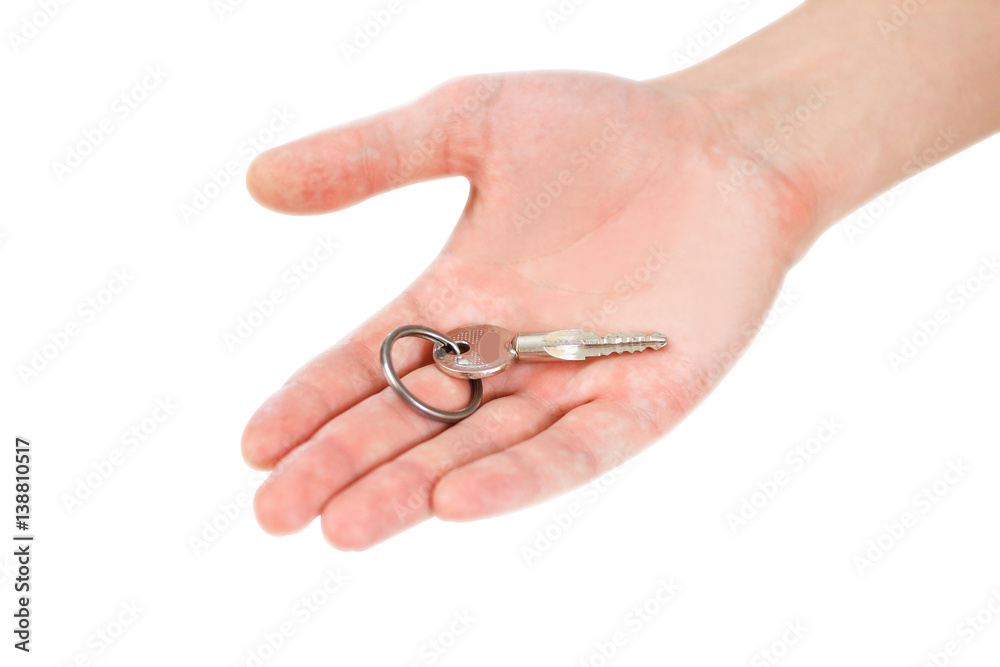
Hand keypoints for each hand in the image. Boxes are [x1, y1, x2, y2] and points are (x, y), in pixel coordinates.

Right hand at [241, 70, 814, 549]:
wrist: (721, 141)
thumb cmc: (601, 128)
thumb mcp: (470, 124)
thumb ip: (371, 154)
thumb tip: (258, 181)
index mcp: (458, 300)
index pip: (369, 363)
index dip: (312, 404)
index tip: (254, 447)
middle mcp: (506, 355)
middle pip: (412, 423)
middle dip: (344, 467)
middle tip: (276, 513)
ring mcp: (571, 384)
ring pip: (481, 449)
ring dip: (413, 488)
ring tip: (344, 527)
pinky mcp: (641, 400)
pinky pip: (575, 449)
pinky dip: (518, 478)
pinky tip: (455, 501)